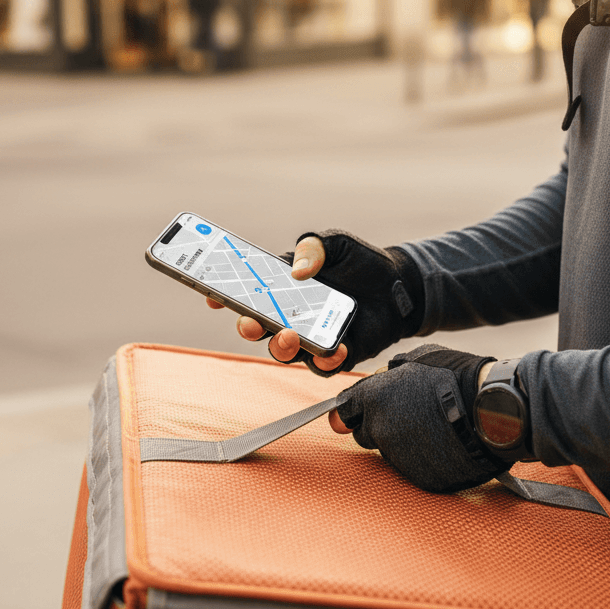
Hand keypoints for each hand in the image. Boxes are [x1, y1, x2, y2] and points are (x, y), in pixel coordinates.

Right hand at [208, 230, 424, 376]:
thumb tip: (298, 270)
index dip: (222, 296)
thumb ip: (315, 246)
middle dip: (248, 327)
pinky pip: (323, 365)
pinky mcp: (335, 353)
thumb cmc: (359, 262)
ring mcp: (310, 337)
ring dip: (281, 346)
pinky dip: (326, 359)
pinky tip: (335, 349)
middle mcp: (288, 315)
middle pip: (257, 328)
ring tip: (290, 334)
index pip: (243, 294)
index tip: (211, 296)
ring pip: (284, 351)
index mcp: (279, 288)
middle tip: (250, 322)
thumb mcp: (336, 243)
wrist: (398, 283)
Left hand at [329, 344, 502, 492]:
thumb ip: (394, 368)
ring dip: (401, 442)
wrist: (493, 411)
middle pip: (363, 433)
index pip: (344, 409)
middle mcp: (379, 429)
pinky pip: (412, 468)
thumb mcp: (421, 357)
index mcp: (374, 398)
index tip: (356, 412)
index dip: (352, 409)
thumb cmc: (458, 378)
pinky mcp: (418, 477)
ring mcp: (398, 456)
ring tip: (432, 427)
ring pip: (389, 451)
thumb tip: (386, 373)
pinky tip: (443, 444)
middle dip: (378, 426)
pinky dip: (423, 459)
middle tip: (407, 416)